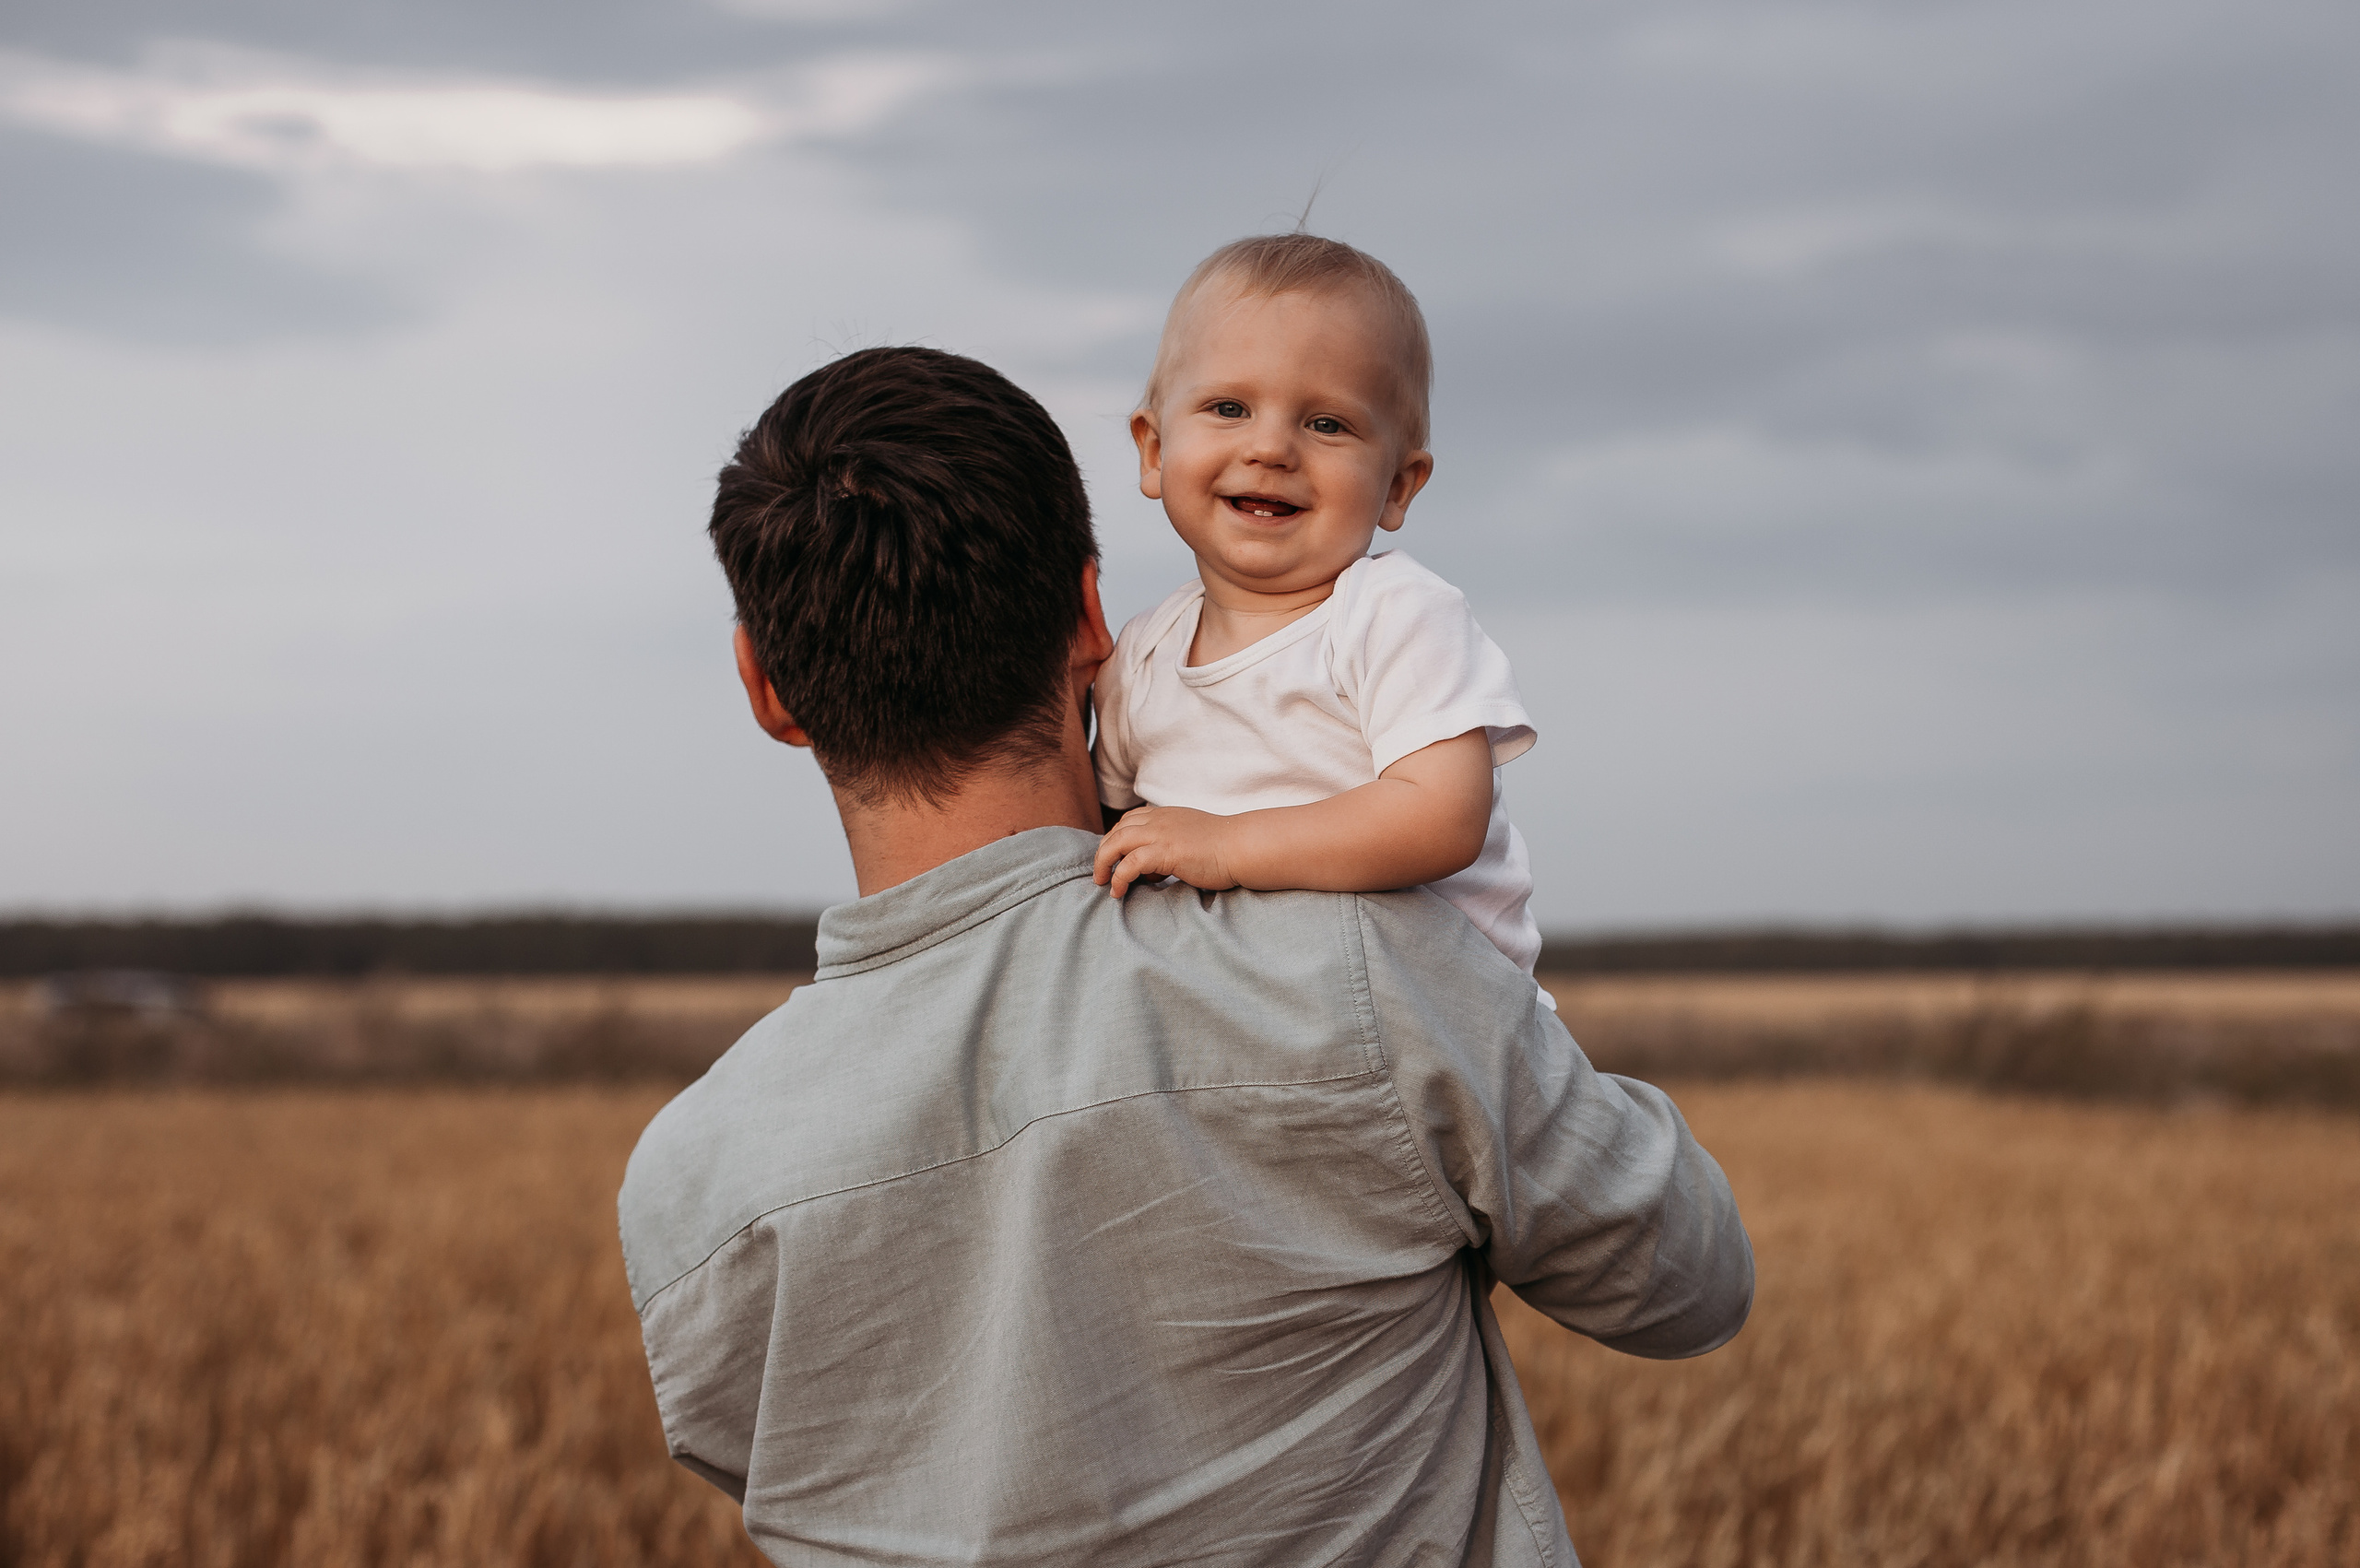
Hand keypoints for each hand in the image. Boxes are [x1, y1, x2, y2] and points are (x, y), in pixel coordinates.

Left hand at [1092, 805, 1240, 898]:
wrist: (1242, 846)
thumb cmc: (1224, 848)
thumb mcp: (1191, 837)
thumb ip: (1171, 845)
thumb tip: (1154, 868)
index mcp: (1165, 815)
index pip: (1129, 821)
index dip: (1116, 839)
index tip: (1114, 859)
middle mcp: (1159, 820)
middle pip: (1116, 831)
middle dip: (1103, 853)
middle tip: (1101, 874)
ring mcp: (1161, 834)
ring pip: (1117, 843)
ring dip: (1103, 863)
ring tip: (1102, 883)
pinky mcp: (1166, 852)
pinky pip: (1131, 863)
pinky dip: (1119, 878)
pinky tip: (1119, 891)